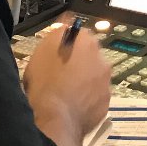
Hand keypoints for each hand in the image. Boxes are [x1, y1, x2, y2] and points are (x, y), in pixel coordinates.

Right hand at [22, 20, 110, 137]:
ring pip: (93, 76)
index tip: (57, 51)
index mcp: (86, 42)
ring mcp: (105, 83)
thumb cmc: (45, 84)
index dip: (67, 42)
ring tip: (64, 91)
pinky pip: (95, 96)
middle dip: (77, 62)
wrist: (56, 119)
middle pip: (89, 55)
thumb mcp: (41, 52)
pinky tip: (71, 103)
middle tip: (59, 72)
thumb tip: (65, 27)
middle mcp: (101, 60)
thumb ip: (56, 35)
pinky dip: (86, 97)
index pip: (79, 33)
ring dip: (83, 80)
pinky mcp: (105, 103)